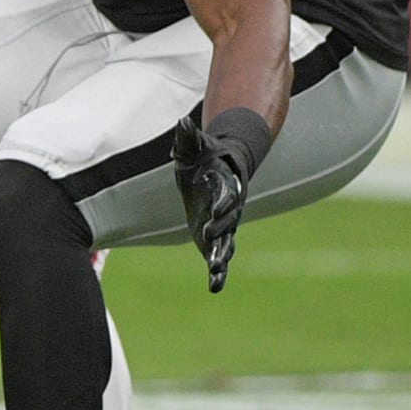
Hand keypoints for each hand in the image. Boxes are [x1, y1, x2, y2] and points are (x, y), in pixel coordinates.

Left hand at [171, 115, 247, 292]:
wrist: (218, 170)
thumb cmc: (205, 158)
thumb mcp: (193, 147)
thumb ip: (188, 137)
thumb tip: (182, 122)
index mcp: (225, 186)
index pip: (226, 196)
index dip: (221, 204)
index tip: (215, 212)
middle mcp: (228, 209)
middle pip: (227, 223)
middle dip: (219, 232)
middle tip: (212, 242)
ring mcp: (223, 226)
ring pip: (226, 244)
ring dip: (221, 257)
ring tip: (216, 272)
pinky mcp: (215, 238)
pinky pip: (219, 257)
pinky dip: (218, 272)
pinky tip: (215, 287)